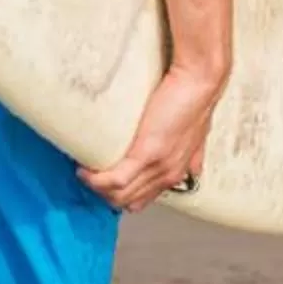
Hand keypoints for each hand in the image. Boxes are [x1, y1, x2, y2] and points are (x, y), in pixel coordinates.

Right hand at [78, 59, 226, 214]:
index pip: (142, 199)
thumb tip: (191, 168)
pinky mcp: (146, 153)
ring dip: (97, 186)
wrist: (198, 82)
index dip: (121, 195)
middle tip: (89, 176)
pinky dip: (96, 179)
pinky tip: (85, 169)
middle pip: (127, 201)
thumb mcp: (197, 138)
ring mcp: (157, 166)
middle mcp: (167, 175)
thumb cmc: (194, 101)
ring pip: (119, 195)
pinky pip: (115, 179)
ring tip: (84, 171)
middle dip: (104, 193)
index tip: (104, 183)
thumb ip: (193, 156)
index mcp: (176, 172)